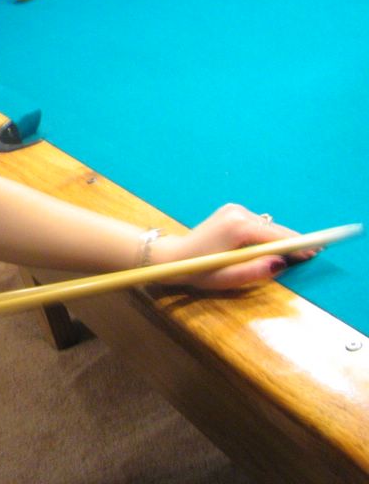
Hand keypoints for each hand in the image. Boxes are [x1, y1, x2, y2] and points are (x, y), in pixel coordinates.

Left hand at [150, 203, 317, 288]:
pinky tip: (258, 249)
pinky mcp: (232, 211)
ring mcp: (234, 209)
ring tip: (278, 257)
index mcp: (238, 226)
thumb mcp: (227, 278)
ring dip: (275, 241)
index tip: (315, 252)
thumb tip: (282, 263)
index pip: (277, 236)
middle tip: (308, 256)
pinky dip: (264, 236)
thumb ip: (256, 271)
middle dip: (290, 243)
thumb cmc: (199, 270)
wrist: (173, 256)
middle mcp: (238, 212)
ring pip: (268, 227)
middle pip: (275, 229)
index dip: (297, 246)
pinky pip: (258, 225)